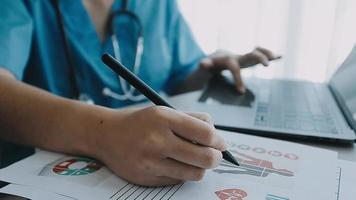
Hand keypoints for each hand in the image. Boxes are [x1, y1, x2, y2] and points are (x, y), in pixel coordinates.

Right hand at [89, 106, 225, 185]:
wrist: (106, 135)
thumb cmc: (140, 122)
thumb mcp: (164, 111)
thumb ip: (192, 119)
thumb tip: (217, 136)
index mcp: (164, 118)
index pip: (205, 133)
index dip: (219, 140)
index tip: (220, 143)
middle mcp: (157, 140)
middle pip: (204, 157)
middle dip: (216, 158)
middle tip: (215, 155)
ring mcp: (151, 162)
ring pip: (194, 173)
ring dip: (201, 168)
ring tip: (196, 160)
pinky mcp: (147, 178)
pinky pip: (178, 180)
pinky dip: (182, 173)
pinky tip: (175, 164)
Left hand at [199, 47, 280, 93]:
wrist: (214, 58)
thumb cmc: (209, 65)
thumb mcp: (204, 67)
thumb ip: (204, 65)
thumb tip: (203, 63)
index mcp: (227, 60)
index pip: (234, 68)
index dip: (238, 79)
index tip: (242, 92)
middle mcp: (237, 57)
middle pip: (250, 55)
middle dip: (259, 58)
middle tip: (267, 65)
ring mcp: (243, 57)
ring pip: (257, 52)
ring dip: (267, 53)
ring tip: (276, 57)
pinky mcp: (248, 59)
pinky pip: (260, 55)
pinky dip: (270, 55)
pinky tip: (280, 56)